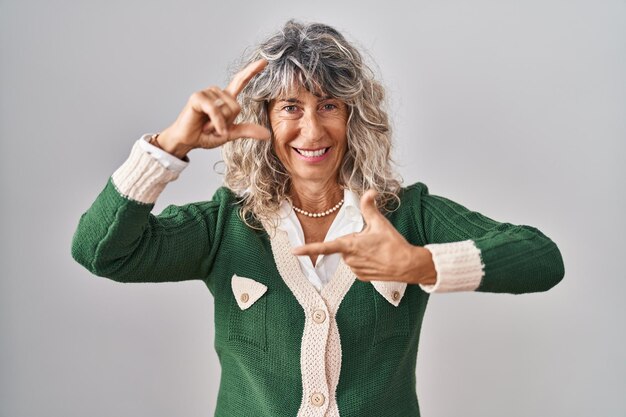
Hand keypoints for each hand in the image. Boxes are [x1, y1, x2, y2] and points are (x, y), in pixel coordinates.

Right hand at [157, 59, 270, 157]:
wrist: (187, 141)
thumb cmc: (205, 135)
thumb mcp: (230, 134)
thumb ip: (247, 131)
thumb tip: (267, 135)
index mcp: (225, 98)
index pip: (241, 81)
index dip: (252, 71)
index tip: (264, 62)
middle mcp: (217, 92)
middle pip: (236, 107)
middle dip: (228, 122)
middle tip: (214, 126)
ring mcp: (207, 93)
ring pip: (226, 110)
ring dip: (219, 124)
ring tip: (207, 125)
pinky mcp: (198, 97)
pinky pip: (215, 111)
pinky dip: (216, 123)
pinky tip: (209, 128)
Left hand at [291, 190, 437, 284]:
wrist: (407, 266)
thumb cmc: (394, 245)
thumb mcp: (380, 223)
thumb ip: (370, 207)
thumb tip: (370, 191)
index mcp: (350, 245)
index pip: (325, 247)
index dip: (308, 249)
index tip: (295, 251)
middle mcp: (349, 259)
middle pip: (343, 245)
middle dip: (354, 240)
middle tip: (371, 239)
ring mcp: (355, 270)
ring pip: (350, 256)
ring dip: (359, 251)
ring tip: (376, 250)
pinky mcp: (361, 277)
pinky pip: (357, 265)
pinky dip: (364, 260)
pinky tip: (377, 259)